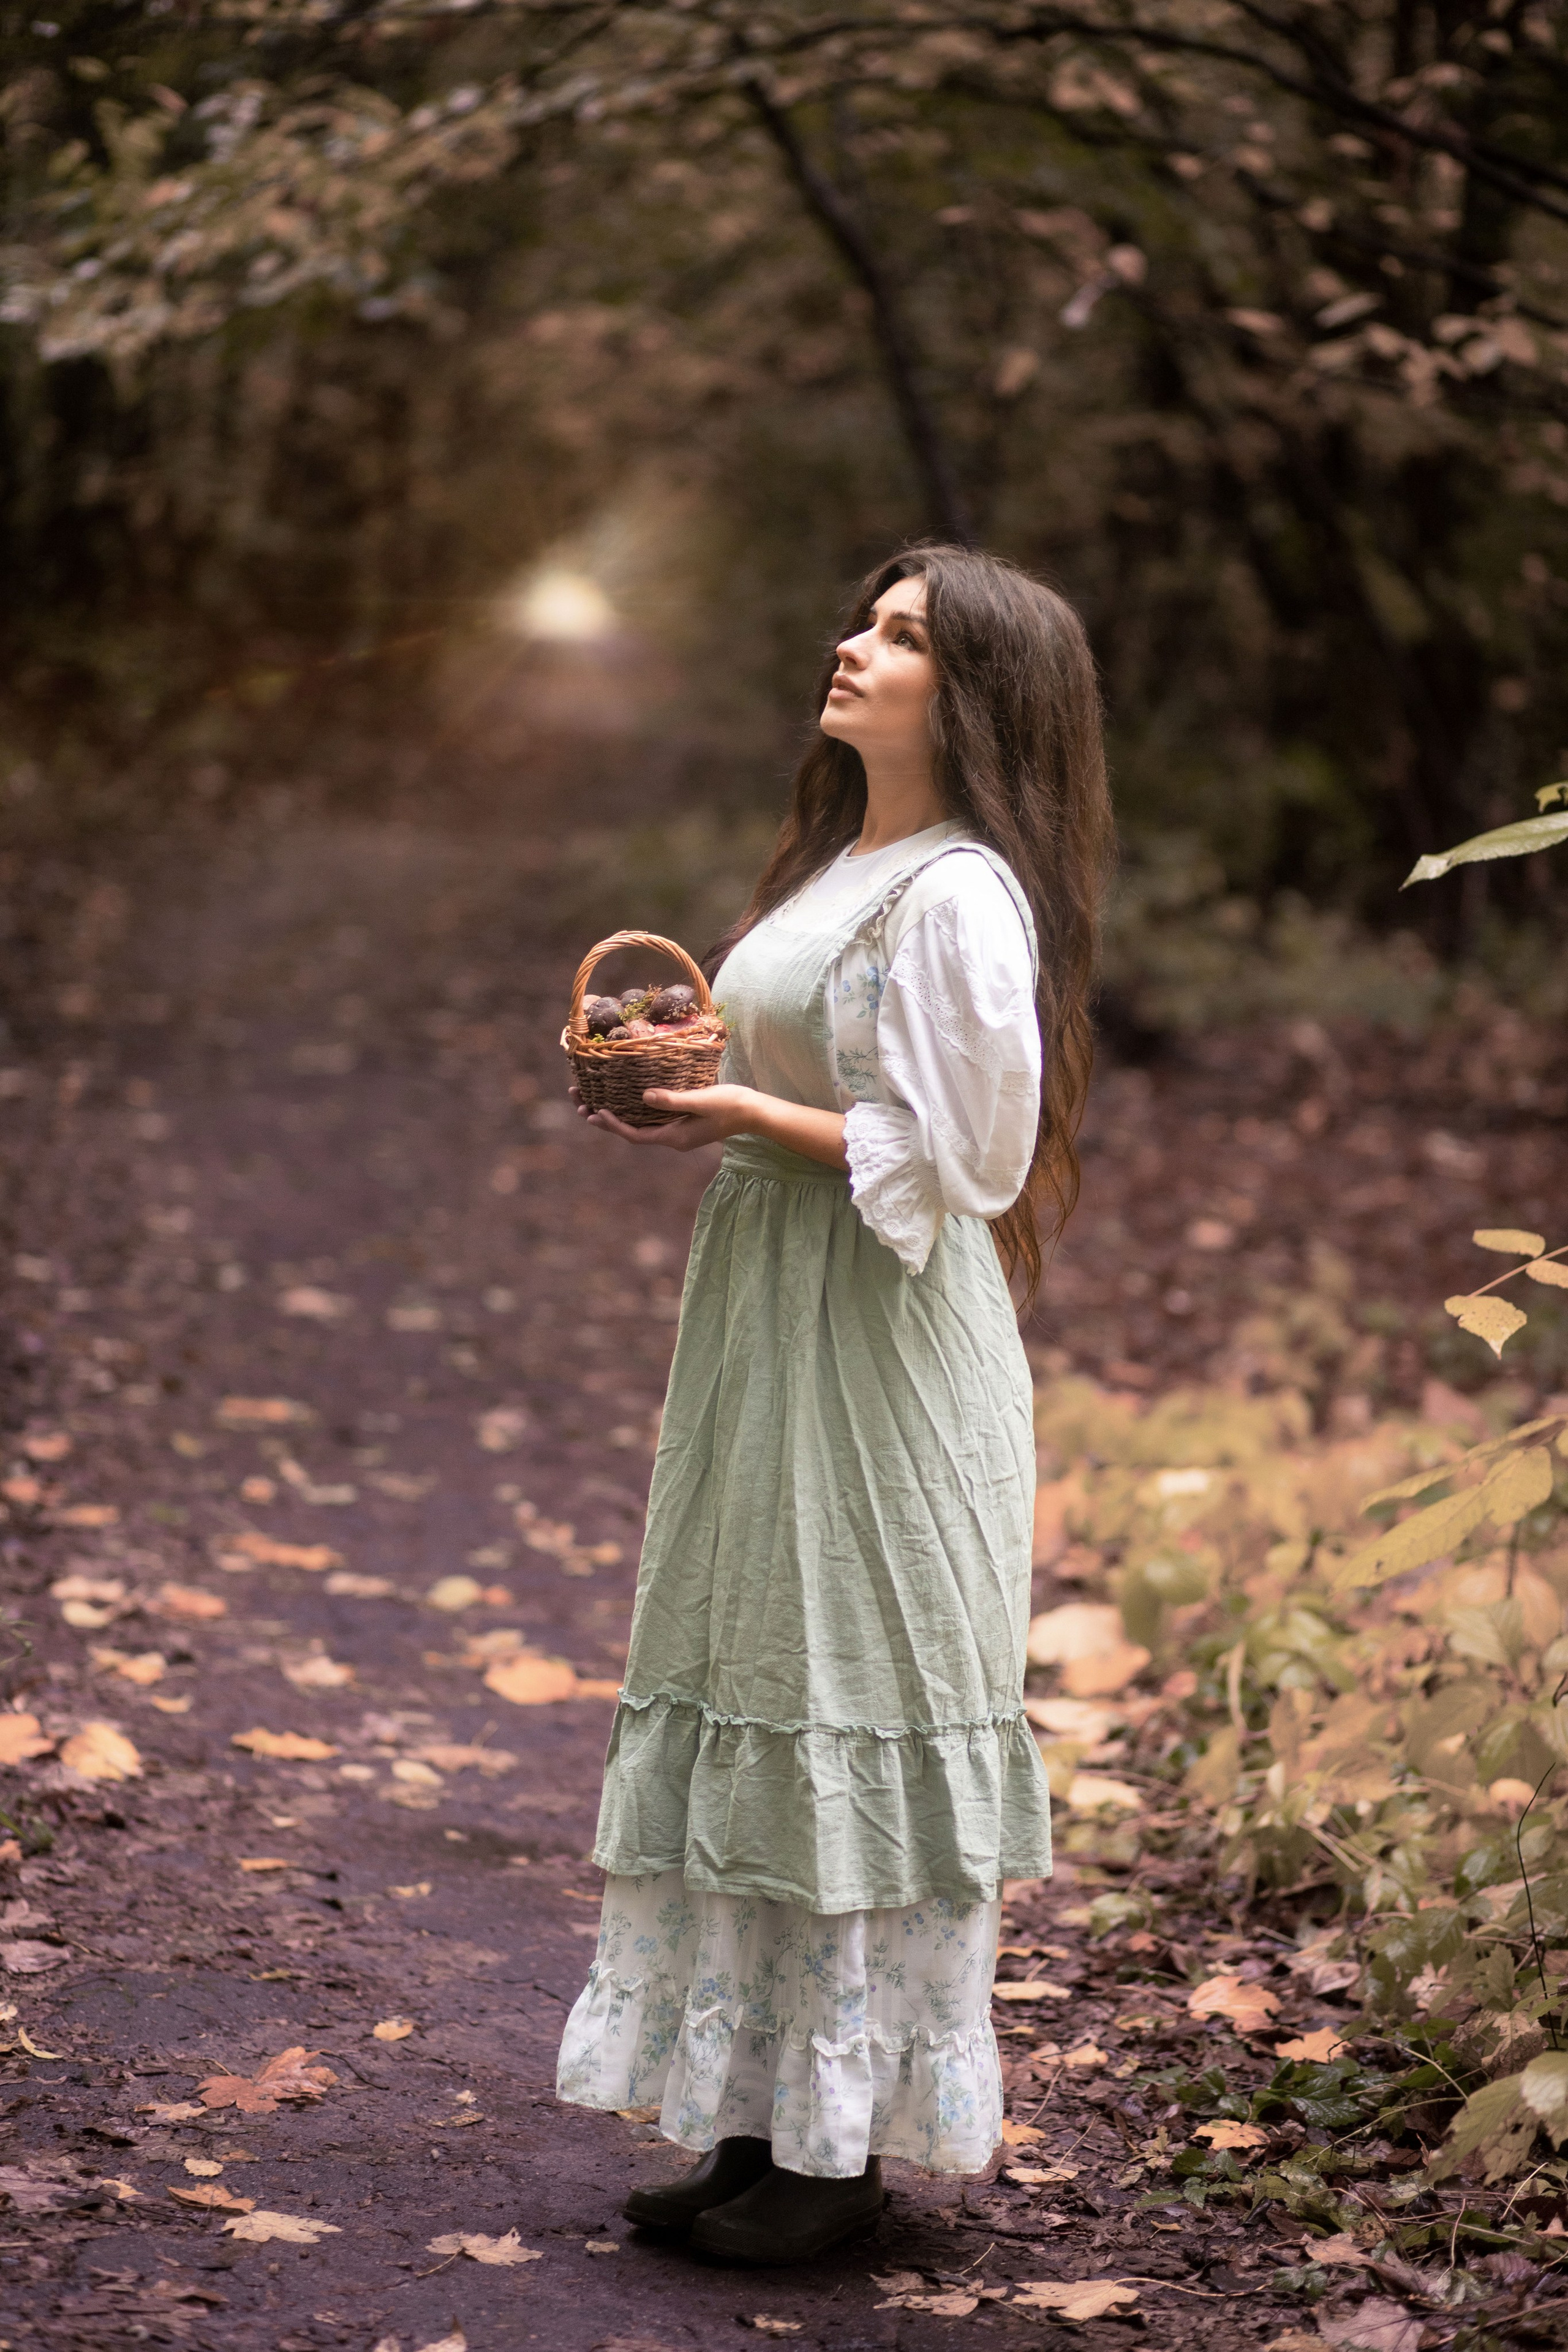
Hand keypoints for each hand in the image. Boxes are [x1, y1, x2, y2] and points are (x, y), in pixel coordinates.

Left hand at [570, 1081, 753, 1152]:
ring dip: (614, 1113)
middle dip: (603, 1118)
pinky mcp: (681, 1122)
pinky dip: (632, 1108)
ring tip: (590, 1099)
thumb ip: (673, 1100)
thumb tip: (643, 1096)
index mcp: (674, 1138)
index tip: (595, 1111)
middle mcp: (672, 1138)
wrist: (755, 1112)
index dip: (613, 1125)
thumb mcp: (702, 1100)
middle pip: (630, 1131)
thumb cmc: (731, 1104)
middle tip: (578, 1102)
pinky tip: (622, 1097)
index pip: (635, 1135)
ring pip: (637, 1124)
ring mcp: (676, 1131)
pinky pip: (650, 1118)